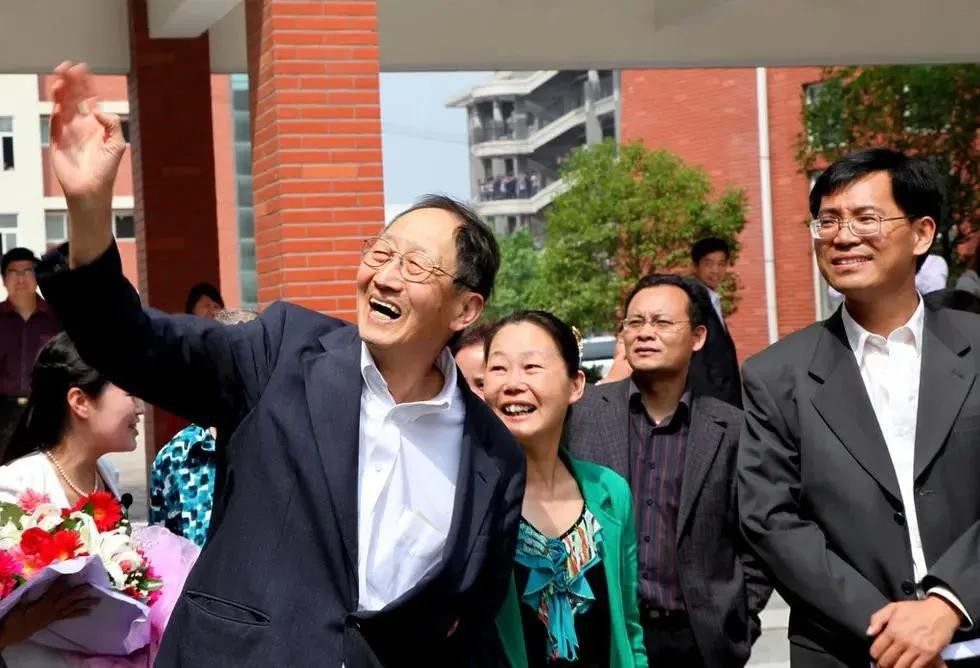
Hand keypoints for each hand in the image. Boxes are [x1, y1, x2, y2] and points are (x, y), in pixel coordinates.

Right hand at [0, 577, 97, 647]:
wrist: (14, 634)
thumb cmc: (15, 618)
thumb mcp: (19, 606)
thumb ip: (27, 596)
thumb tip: (34, 584)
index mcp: (44, 604)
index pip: (55, 590)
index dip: (63, 581)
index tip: (70, 572)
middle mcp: (52, 609)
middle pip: (69, 599)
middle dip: (80, 592)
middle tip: (91, 586)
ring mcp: (55, 615)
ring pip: (72, 608)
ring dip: (85, 603)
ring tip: (97, 600)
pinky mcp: (55, 619)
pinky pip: (69, 616)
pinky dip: (79, 613)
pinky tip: (89, 612)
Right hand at [49, 61, 126, 265]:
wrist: (92, 191)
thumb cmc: (106, 172)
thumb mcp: (117, 144)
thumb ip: (113, 124)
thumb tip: (98, 109)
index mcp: (95, 125)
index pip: (89, 99)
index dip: (86, 84)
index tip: (83, 69)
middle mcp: (80, 126)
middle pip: (74, 98)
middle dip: (71, 82)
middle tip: (69, 66)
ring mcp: (67, 132)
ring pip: (62, 106)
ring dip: (61, 91)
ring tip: (60, 76)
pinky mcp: (57, 142)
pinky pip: (54, 122)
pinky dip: (55, 110)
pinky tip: (57, 99)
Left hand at [868, 597, 959, 667]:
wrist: (941, 611)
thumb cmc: (917, 609)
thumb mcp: (893, 607)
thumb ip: (877, 618)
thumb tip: (869, 632)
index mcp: (893, 629)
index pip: (877, 649)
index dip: (874, 655)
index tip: (876, 655)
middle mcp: (903, 640)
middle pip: (887, 660)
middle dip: (883, 664)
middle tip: (884, 663)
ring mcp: (917, 648)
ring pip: (900, 667)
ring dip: (895, 667)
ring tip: (894, 665)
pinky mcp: (929, 654)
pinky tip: (907, 666)